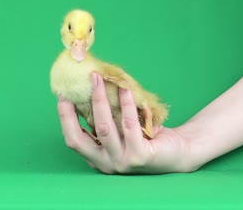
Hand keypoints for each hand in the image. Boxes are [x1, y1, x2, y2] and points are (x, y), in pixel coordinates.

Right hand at [57, 73, 197, 173]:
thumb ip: (106, 118)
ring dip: (99, 100)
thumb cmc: (146, 136)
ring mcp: (122, 162)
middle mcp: (106, 163)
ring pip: (103, 128)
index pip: (73, 138)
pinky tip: (125, 89)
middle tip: (72, 87)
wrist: (180, 152)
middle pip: (77, 139)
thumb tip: (91, 87)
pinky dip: (126, 104)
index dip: (64, 118)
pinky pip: (129, 125)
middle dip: (70, 112)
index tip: (62, 95)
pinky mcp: (139, 156)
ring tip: (98, 78)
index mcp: (97, 157)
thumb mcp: (120, 130)